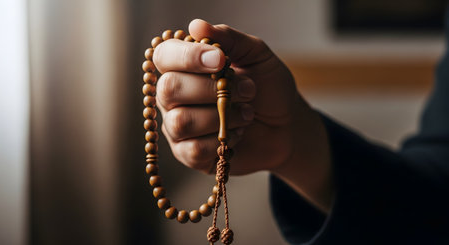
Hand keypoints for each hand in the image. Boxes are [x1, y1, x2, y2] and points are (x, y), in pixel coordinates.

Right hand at [153, 19, 332, 211]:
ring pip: (181, 122)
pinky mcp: (189, 154)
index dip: (187, 57)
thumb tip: (197, 25)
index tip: (220, 60)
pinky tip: (238, 134)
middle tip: (248, 89)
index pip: (163, 56)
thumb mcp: (256, 55)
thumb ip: (229, 39)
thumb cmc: (267, 87)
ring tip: (248, 113)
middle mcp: (174, 95)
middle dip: (210, 89)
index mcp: (185, 66)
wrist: (287, 125)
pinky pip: (193, 149)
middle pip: (168, 89)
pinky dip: (222, 141)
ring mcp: (178, 126)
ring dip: (221, 117)